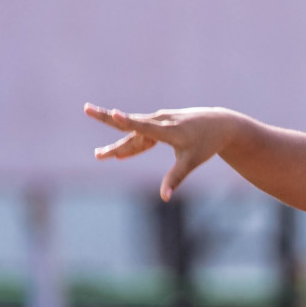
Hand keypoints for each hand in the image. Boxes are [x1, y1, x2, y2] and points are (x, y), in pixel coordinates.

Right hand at [84, 103, 231, 200]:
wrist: (219, 124)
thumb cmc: (207, 143)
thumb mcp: (192, 161)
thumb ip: (176, 178)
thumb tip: (165, 197)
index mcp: (169, 130)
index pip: (144, 125)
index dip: (128, 121)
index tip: (114, 114)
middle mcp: (160, 121)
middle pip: (130, 127)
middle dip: (107, 120)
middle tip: (86, 109)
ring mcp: (159, 121)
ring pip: (134, 135)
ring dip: (117, 145)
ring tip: (99, 155)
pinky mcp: (160, 124)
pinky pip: (142, 136)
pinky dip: (131, 145)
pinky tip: (119, 155)